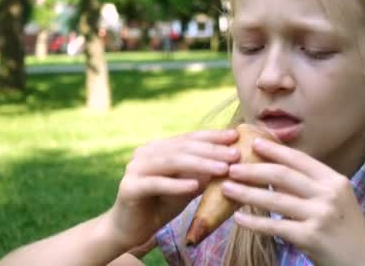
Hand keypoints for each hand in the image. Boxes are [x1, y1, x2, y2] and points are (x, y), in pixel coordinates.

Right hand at [108, 129, 239, 249]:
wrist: (130, 229)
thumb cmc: (161, 205)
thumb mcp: (187, 187)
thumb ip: (202, 174)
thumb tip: (231, 162)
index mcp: (158, 148)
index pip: (189, 138)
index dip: (212, 136)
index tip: (235, 136)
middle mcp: (145, 152)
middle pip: (183, 147)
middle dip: (212, 150)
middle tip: (235, 154)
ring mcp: (135, 168)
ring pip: (172, 162)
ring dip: (200, 164)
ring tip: (223, 168)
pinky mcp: (129, 187)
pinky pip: (156, 183)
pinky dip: (176, 184)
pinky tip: (195, 186)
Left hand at [221, 138, 364, 265]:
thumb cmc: (345, 228)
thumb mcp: (333, 199)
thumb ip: (308, 185)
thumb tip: (273, 171)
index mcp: (334, 180)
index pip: (299, 159)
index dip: (275, 150)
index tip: (254, 142)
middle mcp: (328, 194)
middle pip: (284, 175)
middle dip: (254, 169)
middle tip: (231, 166)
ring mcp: (320, 216)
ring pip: (276, 200)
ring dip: (247, 193)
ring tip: (226, 188)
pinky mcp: (311, 237)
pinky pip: (275, 227)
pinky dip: (254, 222)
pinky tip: (238, 218)